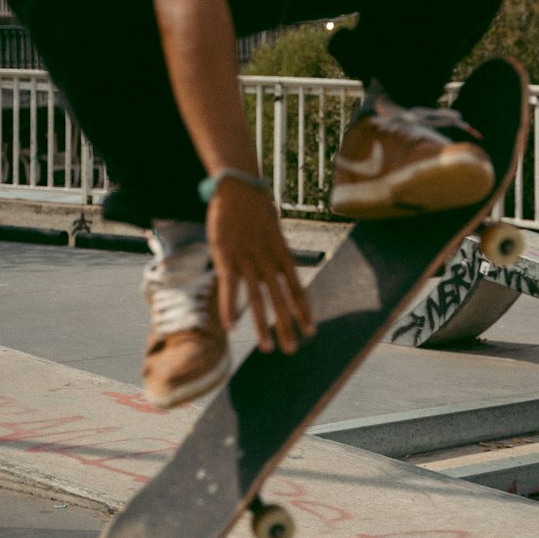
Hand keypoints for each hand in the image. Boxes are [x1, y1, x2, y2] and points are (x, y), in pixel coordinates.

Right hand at [207, 180, 315, 354]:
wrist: (239, 187)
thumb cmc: (256, 208)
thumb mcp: (274, 230)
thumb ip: (276, 252)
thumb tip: (278, 269)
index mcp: (283, 254)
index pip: (297, 288)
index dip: (304, 310)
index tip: (311, 331)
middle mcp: (269, 260)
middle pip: (281, 299)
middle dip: (287, 326)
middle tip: (292, 350)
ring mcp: (248, 259)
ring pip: (258, 298)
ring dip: (263, 325)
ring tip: (267, 348)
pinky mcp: (227, 257)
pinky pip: (230, 287)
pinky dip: (230, 307)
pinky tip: (231, 327)